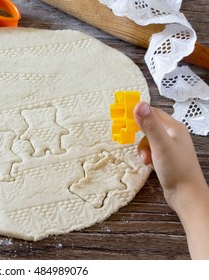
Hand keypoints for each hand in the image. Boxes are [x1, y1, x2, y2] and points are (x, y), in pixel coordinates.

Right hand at [134, 102, 208, 258]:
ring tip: (146, 159)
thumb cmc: (177, 169)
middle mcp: (173, 134)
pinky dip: (146, 156)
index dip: (138, 113)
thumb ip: (149, 125)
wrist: (186, 195)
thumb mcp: (160, 145)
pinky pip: (150, 150)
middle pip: (149, 126)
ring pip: (148, 140)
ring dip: (142, 148)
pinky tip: (149, 164)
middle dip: (139, 135)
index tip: (123, 117)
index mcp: (174, 128)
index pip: (152, 112)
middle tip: (130, 140)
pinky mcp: (166, 157)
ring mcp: (170, 146)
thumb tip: (139, 104)